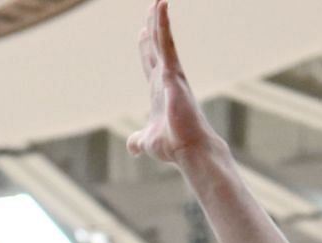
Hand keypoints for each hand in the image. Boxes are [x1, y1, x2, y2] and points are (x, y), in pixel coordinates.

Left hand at [125, 0, 223, 166]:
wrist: (189, 149)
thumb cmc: (173, 146)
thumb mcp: (147, 142)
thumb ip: (138, 141)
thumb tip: (132, 147)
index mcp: (159, 92)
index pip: (151, 64)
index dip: (146, 49)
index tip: (142, 33)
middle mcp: (166, 79)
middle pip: (157, 47)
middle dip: (153, 28)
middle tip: (152, 8)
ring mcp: (170, 74)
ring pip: (162, 40)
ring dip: (158, 20)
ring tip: (157, 0)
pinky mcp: (172, 72)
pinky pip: (166, 42)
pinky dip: (163, 24)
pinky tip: (160, 6)